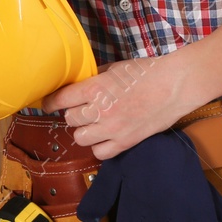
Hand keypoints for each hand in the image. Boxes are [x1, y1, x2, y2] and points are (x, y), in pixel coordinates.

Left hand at [42, 54, 196, 159]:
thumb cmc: (147, 72)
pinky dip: (99, 147)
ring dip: (83, 130)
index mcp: (94, 88)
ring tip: (91, 124)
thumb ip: (95, 78)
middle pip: (69, 119)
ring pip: (80, 138)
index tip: (47, 103)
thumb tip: (81, 83)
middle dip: (71, 114)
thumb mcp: (114, 68)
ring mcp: (113, 129)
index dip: (50, 102)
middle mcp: (100, 110)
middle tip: (78, 110)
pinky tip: (104, 137)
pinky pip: (100, 153)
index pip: (60, 99)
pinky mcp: (126, 142)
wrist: (174, 85)